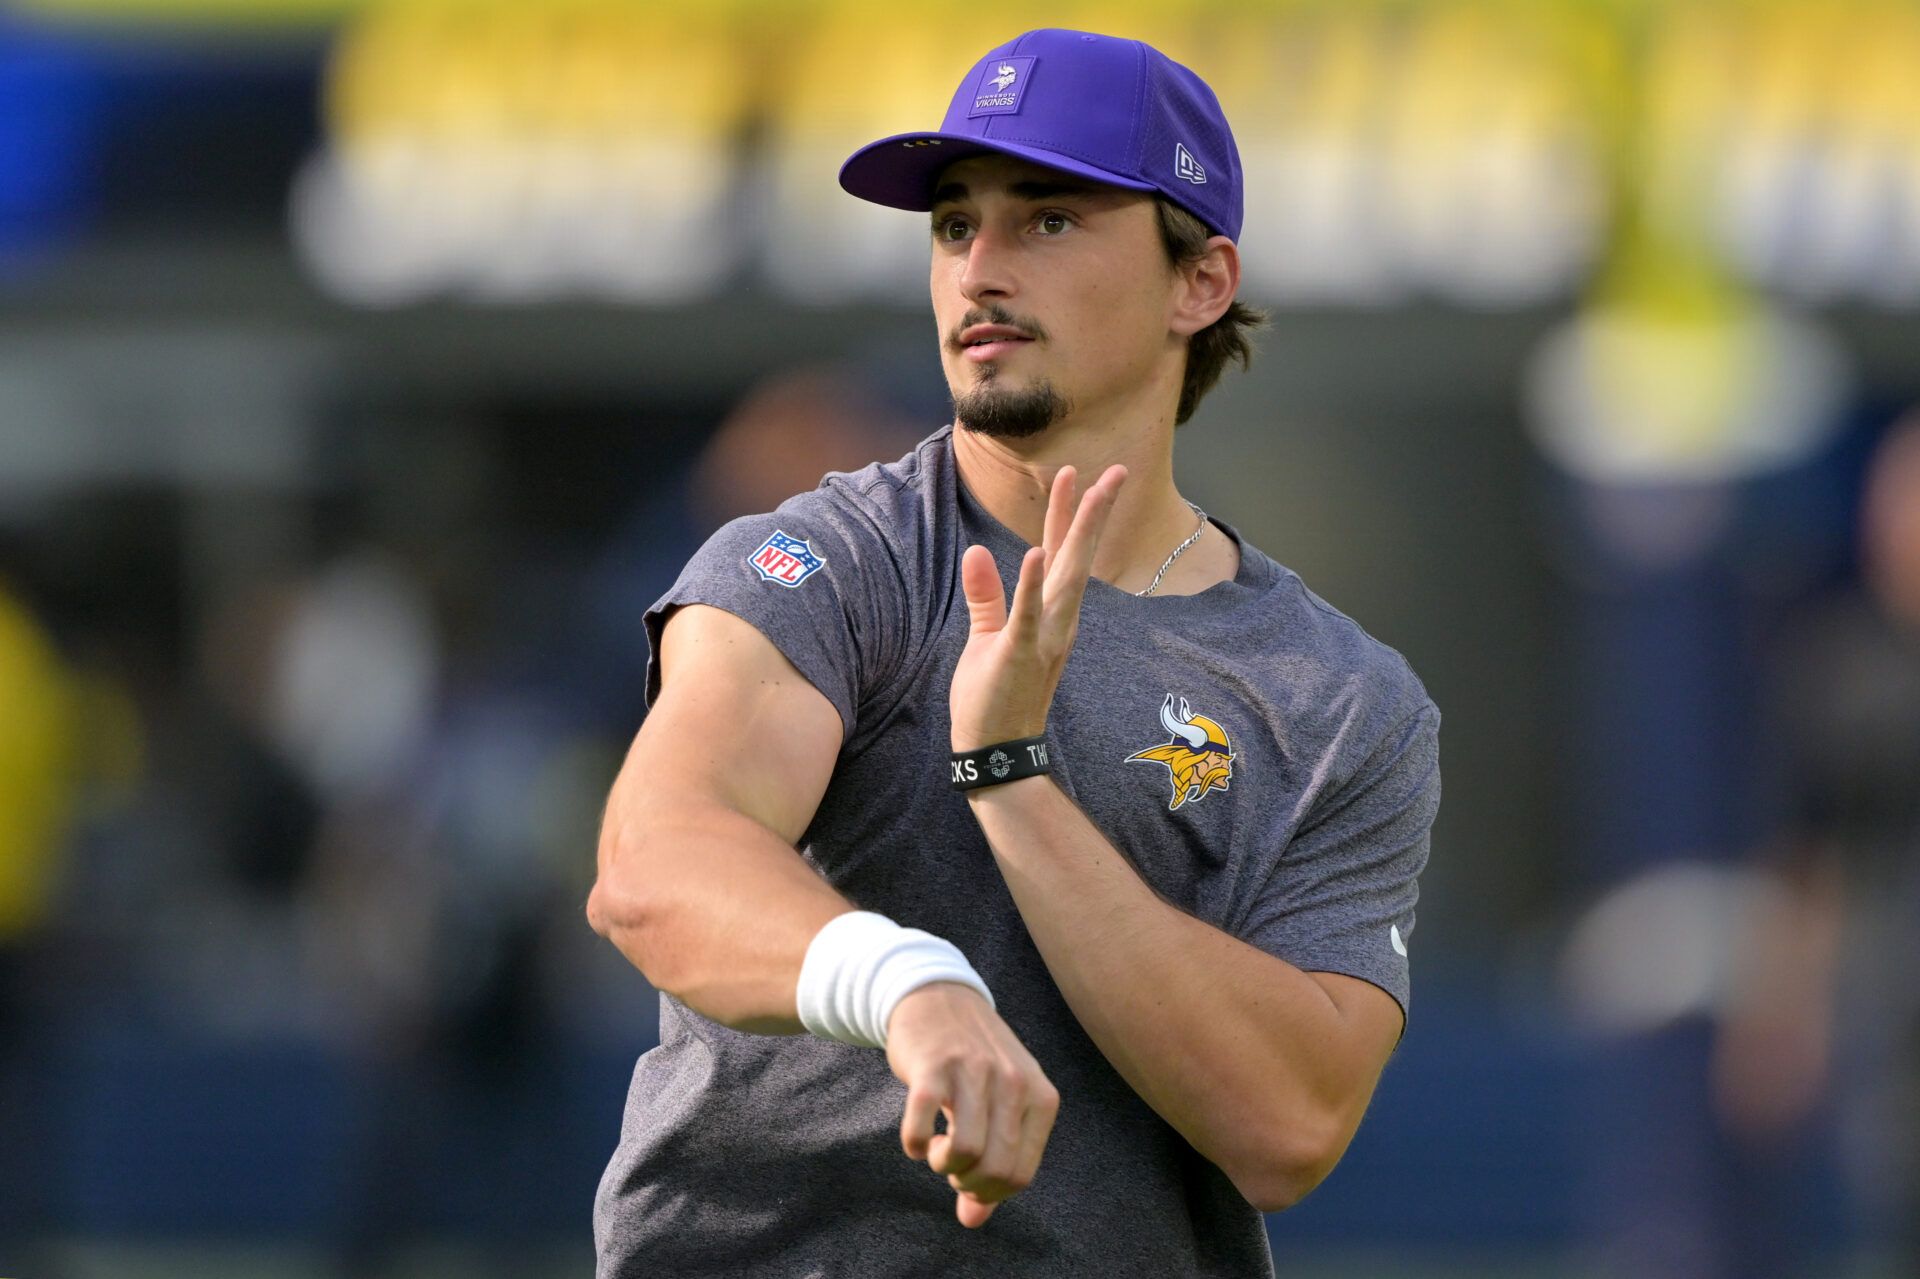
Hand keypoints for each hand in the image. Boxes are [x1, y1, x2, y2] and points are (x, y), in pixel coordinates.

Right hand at [886, 982, 1060, 1227]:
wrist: (937, 994)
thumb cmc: (973, 1060)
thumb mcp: (1000, 1105)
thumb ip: (995, 1161)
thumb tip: (973, 1220)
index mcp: (1039, 1095)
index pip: (1021, 1175)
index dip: (990, 1192)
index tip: (971, 1176)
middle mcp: (1012, 1082)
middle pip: (994, 1169)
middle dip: (967, 1183)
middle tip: (953, 1166)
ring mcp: (973, 1071)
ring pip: (965, 1152)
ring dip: (943, 1164)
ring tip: (938, 1148)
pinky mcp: (932, 1065)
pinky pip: (922, 1127)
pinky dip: (915, 1145)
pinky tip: (917, 1137)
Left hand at [949, 464, 1126, 751]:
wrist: (997, 751)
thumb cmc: (993, 697)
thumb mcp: (987, 637)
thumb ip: (987, 594)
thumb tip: (977, 551)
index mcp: (1050, 614)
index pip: (1061, 555)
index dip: (1069, 515)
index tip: (1076, 475)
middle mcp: (1057, 620)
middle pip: (1077, 556)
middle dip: (1093, 511)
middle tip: (1115, 469)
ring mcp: (1043, 636)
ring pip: (1064, 575)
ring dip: (1074, 532)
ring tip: (1083, 489)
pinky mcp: (1019, 652)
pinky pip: (1027, 613)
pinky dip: (1032, 583)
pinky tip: (1037, 551)